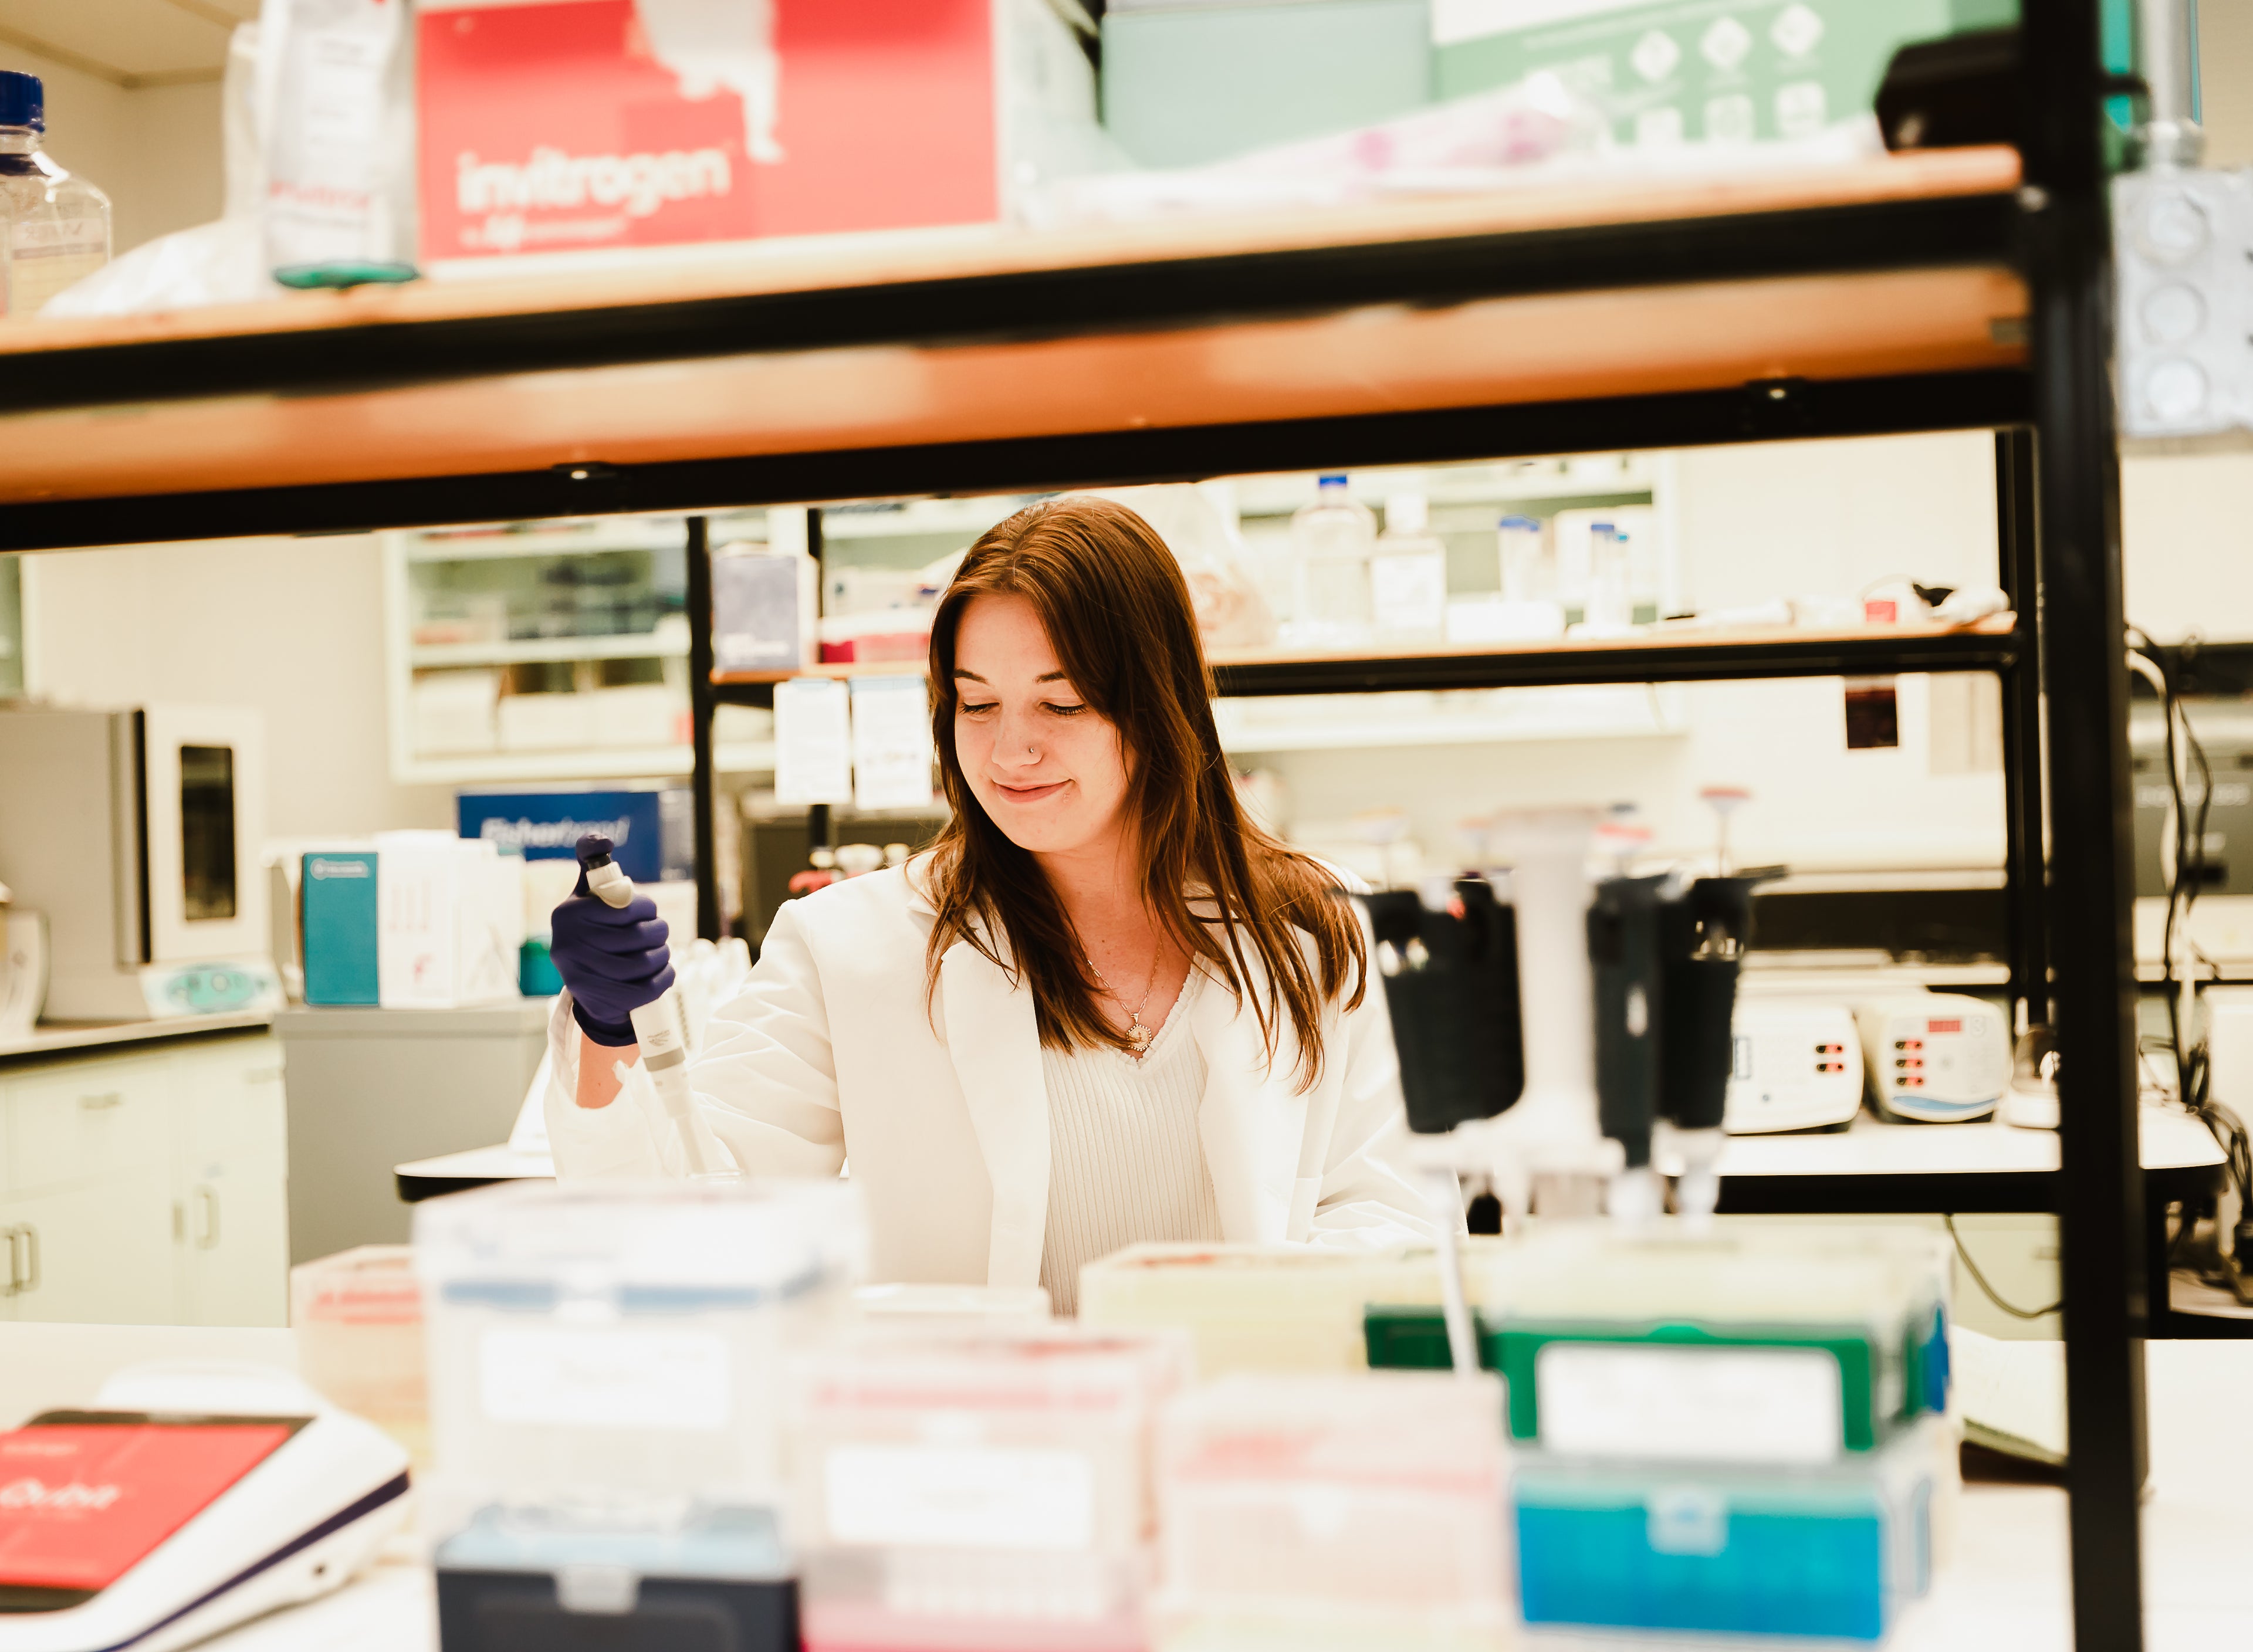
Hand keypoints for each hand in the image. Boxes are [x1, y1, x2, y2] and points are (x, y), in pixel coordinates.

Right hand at [550, 867, 672, 1046]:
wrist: (585, 983)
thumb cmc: (593, 929)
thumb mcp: (587, 894)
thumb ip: (592, 861)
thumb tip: (601, 838)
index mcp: (568, 914)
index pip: (625, 906)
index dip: (647, 908)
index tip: (648, 912)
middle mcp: (567, 944)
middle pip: (638, 936)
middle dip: (658, 933)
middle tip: (659, 934)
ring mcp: (579, 975)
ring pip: (644, 963)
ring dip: (662, 956)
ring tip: (660, 952)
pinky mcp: (595, 1001)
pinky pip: (644, 990)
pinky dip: (663, 980)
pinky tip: (663, 973)